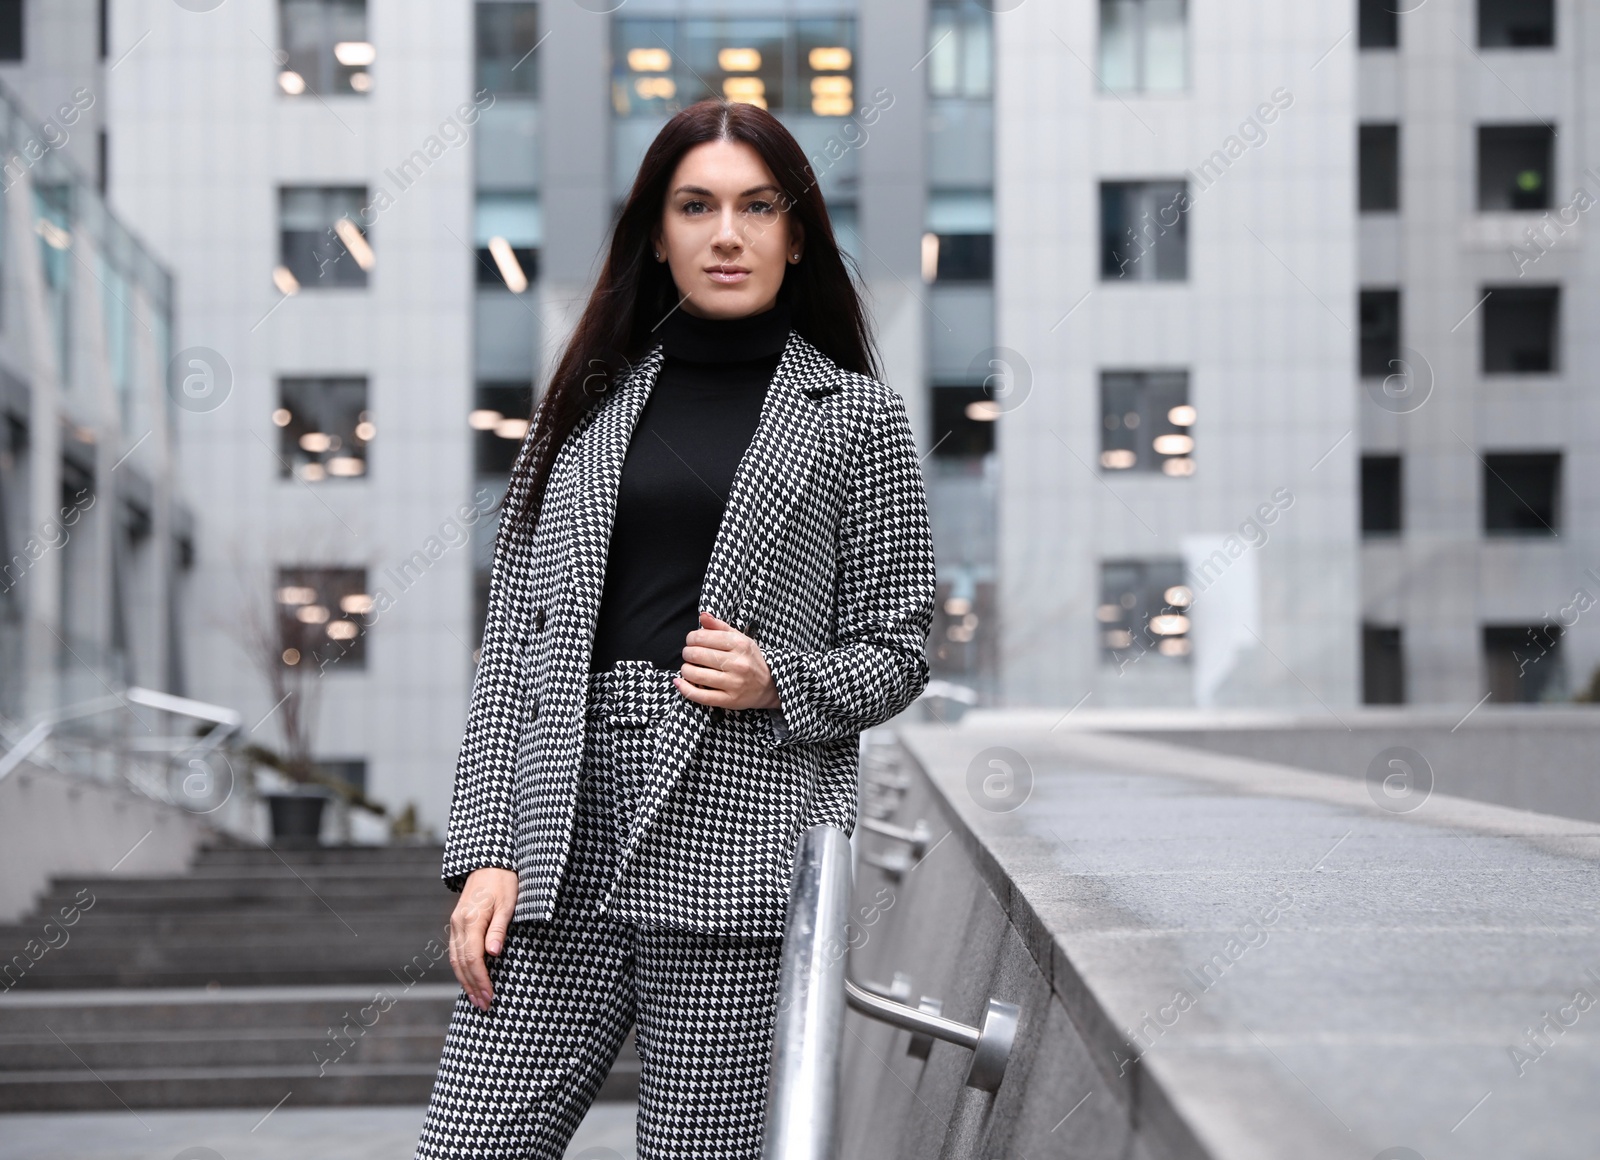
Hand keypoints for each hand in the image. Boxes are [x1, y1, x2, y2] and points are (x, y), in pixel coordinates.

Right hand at [448, 867, 517, 1010]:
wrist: (490, 862)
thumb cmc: (504, 882)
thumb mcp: (508, 903)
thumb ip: (500, 928)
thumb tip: (494, 953)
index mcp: (471, 919)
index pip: (473, 958)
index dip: (481, 980)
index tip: (490, 996)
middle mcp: (458, 923)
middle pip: (461, 963)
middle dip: (473, 986)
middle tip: (485, 1005)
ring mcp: (455, 924)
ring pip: (455, 959)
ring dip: (465, 981)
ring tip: (476, 999)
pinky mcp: (457, 923)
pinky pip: (455, 951)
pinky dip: (461, 968)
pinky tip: (469, 980)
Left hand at [676, 611, 781, 709]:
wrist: (769, 686)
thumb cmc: (750, 660)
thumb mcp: (740, 638)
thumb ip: (720, 626)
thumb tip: (702, 616)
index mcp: (740, 644)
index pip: (704, 637)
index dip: (691, 638)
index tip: (691, 641)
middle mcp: (738, 663)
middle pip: (697, 654)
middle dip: (687, 653)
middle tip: (689, 654)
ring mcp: (734, 683)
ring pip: (696, 675)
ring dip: (685, 670)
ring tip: (688, 668)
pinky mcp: (729, 700)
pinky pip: (700, 696)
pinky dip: (685, 689)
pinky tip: (679, 682)